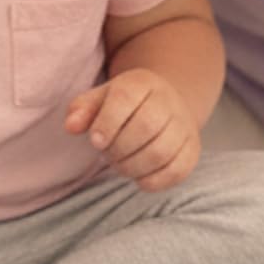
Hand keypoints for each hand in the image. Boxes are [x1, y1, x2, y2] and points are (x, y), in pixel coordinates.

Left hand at [64, 69, 199, 190]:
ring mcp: (184, 127)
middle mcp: (168, 102)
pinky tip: (138, 175)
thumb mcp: (101, 99)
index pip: (126, 99)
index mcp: (142, 83)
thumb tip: (71, 126)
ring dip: (132, 166)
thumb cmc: (124, 105)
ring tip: (120, 163)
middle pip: (145, 128)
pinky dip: (151, 180)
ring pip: (160, 152)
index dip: (107, 123)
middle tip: (107, 153)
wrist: (165, 105)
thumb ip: (82, 109)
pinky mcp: (192, 151)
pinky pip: (175, 171)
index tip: (95, 141)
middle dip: (118, 149)